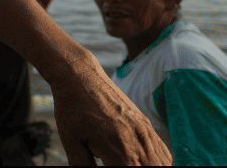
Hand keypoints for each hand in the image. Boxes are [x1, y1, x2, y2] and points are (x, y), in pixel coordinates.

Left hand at [50, 58, 171, 164]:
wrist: (80, 76)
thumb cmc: (72, 107)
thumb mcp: (70, 140)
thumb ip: (81, 164)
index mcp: (120, 148)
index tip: (108, 165)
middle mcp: (138, 141)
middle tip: (116, 163)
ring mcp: (145, 131)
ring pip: (160, 163)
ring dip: (150, 167)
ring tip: (131, 164)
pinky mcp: (146, 124)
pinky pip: (163, 152)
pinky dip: (158, 162)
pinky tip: (143, 163)